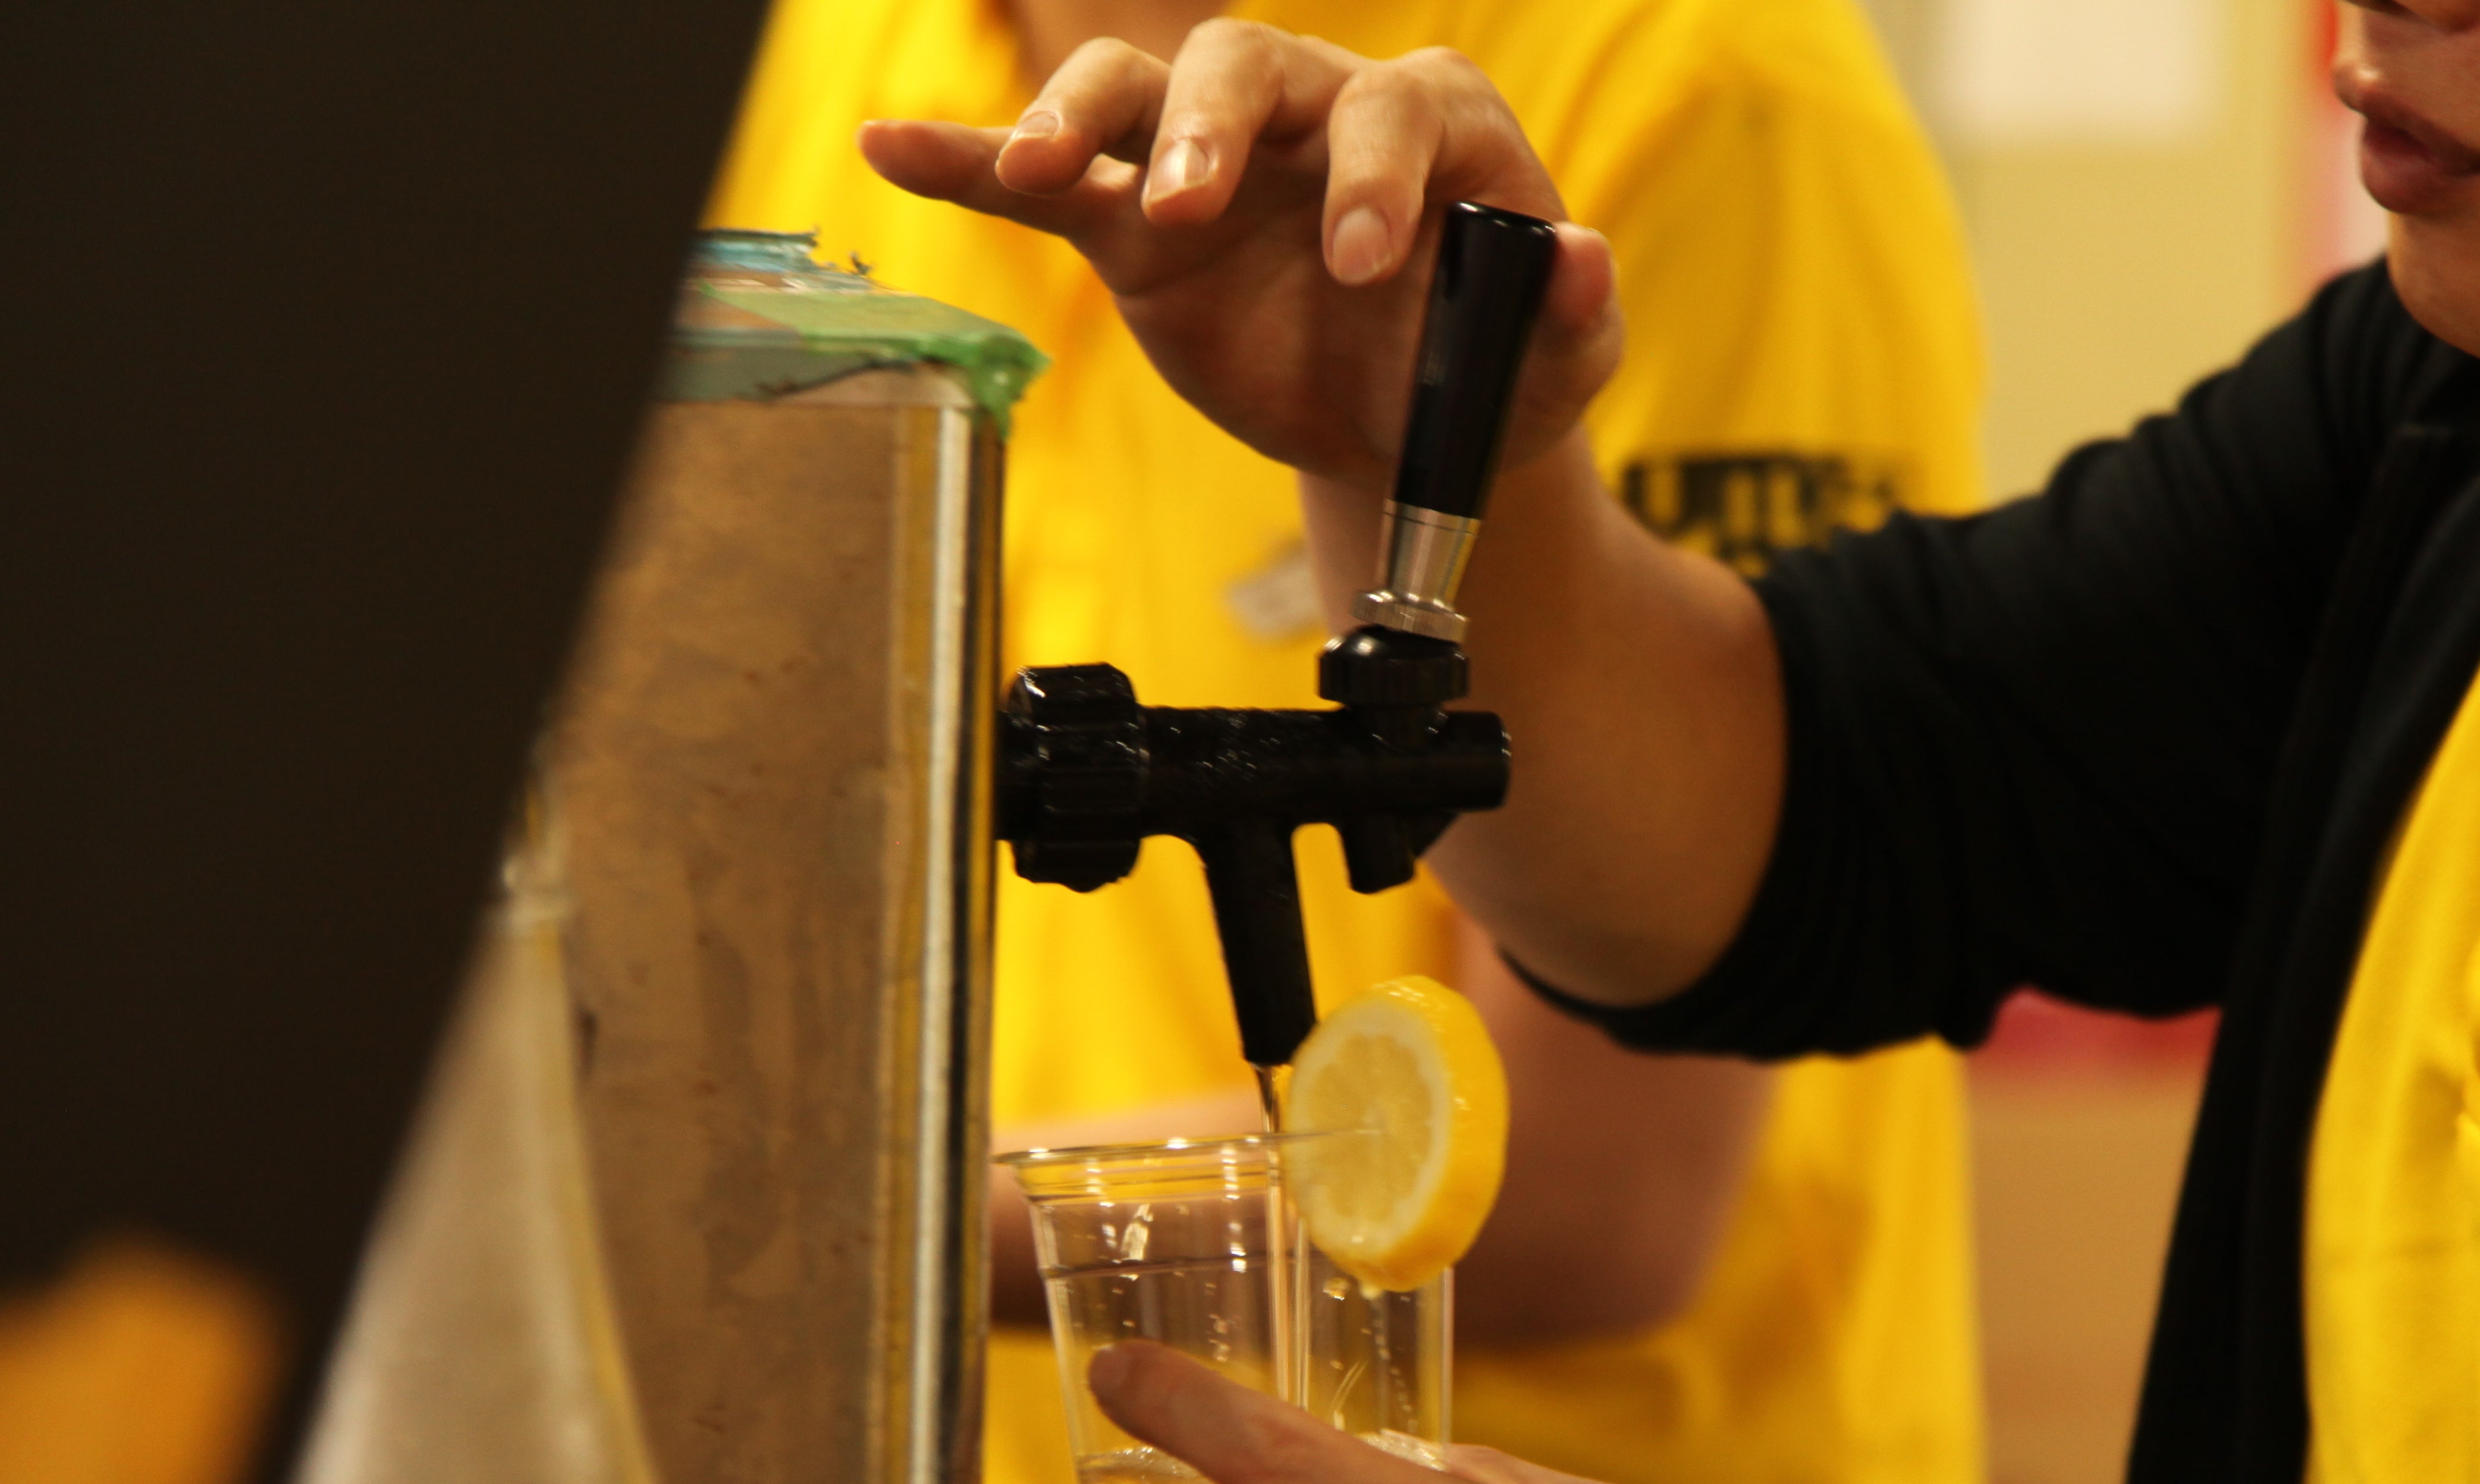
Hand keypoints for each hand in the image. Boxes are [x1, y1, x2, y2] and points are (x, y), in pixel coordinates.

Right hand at [860, 25, 1622, 489]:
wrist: (1408, 422)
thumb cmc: (1485, 369)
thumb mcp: (1554, 364)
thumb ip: (1575, 316)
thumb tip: (1585, 263)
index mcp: (1426, 128)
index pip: (1393, 110)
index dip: (1373, 174)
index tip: (1361, 264)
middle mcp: (1308, 114)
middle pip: (1242, 65)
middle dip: (1211, 129)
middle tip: (1196, 211)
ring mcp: (1212, 162)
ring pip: (1133, 92)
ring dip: (1080, 121)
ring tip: (1038, 173)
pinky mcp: (1138, 229)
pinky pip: (1049, 178)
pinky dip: (969, 158)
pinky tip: (894, 146)